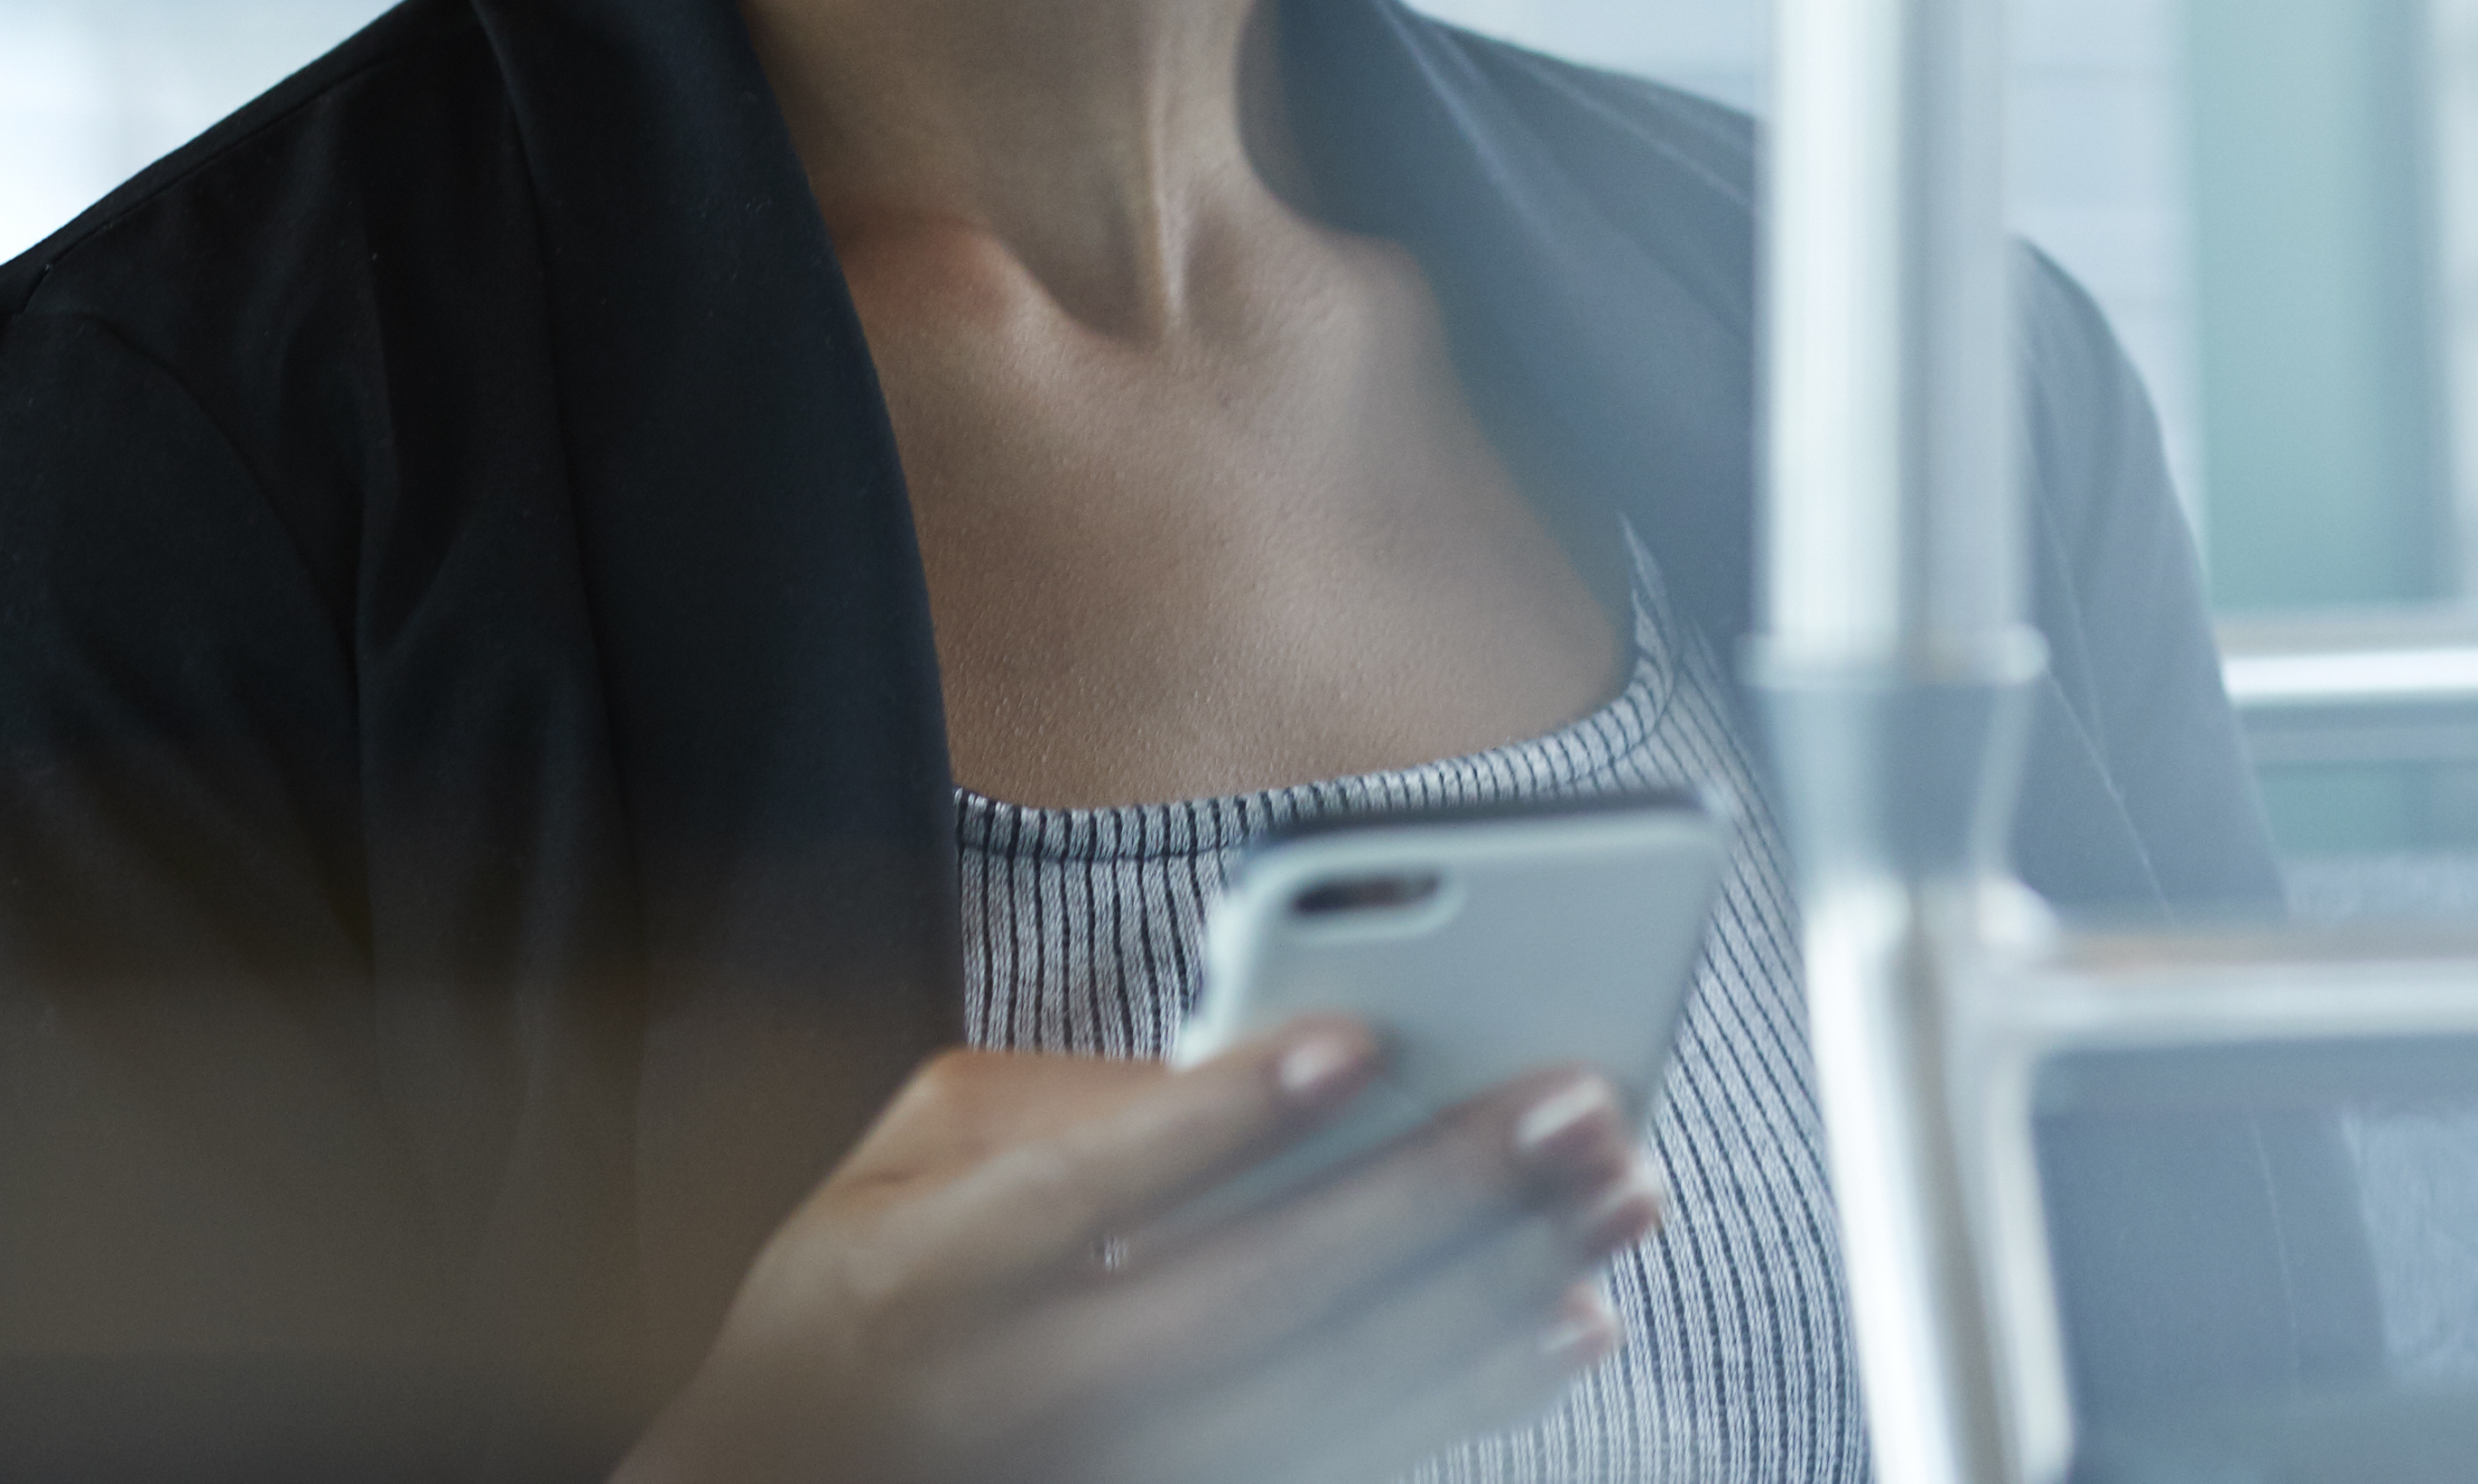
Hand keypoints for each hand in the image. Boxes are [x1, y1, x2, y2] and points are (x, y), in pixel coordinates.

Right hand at [616, 1025, 1664, 1483]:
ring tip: (1611, 1201)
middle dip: (1430, 1197)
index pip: (1085, 1191)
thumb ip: (1047, 1107)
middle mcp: (1024, 1398)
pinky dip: (1467, 1400)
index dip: (1222, 1117)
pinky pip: (1346, 1467)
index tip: (1359, 1038)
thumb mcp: (897, 1164)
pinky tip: (1562, 1326)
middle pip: (1251, 1297)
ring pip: (1330, 1397)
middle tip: (1575, 1104)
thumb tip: (1228, 1073)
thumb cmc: (866, 1294)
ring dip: (1490, 1297)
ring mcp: (1112, 1479)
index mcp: (928, 1278)